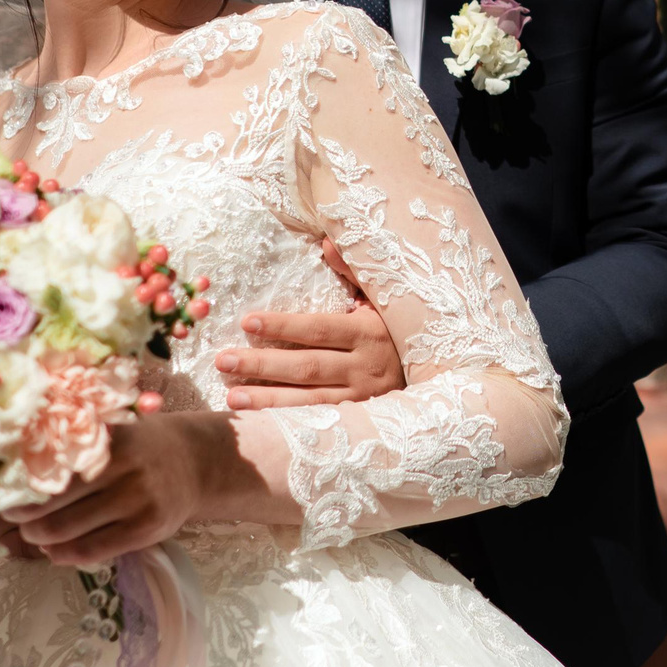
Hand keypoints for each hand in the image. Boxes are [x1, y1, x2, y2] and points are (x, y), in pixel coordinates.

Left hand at [2, 410, 248, 566]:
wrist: (196, 463)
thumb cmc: (140, 447)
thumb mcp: (114, 433)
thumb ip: (75, 448)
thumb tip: (14, 475)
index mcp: (111, 438)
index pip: (53, 466)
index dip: (21, 484)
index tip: (0, 492)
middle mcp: (126, 467)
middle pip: (55, 500)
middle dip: (24, 514)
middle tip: (11, 517)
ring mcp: (139, 500)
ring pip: (69, 529)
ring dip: (39, 536)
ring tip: (31, 533)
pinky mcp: (148, 529)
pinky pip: (93, 549)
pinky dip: (64, 554)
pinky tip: (54, 551)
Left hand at [219, 241, 406, 408]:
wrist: (443, 376)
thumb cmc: (403, 329)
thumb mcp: (385, 296)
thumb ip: (354, 270)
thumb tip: (325, 243)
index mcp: (371, 332)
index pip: (319, 329)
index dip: (283, 327)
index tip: (247, 322)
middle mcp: (366, 367)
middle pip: (307, 367)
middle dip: (262, 365)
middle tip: (223, 359)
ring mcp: (363, 399)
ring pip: (308, 402)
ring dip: (267, 400)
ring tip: (231, 397)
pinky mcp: (360, 422)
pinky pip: (319, 424)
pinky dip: (288, 423)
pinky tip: (260, 422)